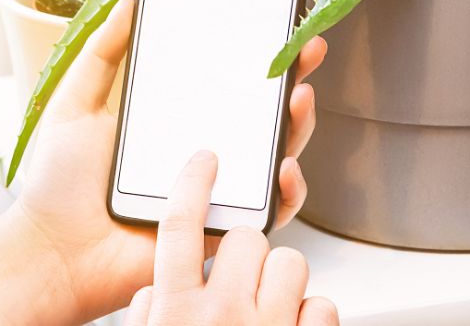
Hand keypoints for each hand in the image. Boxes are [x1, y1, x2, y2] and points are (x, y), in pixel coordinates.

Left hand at [7, 0, 327, 321]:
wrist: (53, 251)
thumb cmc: (58, 187)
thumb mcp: (74, 104)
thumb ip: (101, 54)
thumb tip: (127, 3)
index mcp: (170, 123)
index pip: (223, 84)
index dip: (252, 57)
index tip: (275, 25)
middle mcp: (199, 154)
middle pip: (260, 115)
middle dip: (291, 81)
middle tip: (304, 51)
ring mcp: (214, 190)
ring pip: (275, 157)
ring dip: (297, 126)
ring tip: (298, 98)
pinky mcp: (220, 228)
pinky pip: (270, 213)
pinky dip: (288, 191)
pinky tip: (283, 167)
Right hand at [124, 151, 337, 324]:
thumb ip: (148, 311)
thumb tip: (154, 288)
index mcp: (177, 310)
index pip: (179, 224)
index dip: (193, 183)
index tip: (207, 160)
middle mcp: (224, 315)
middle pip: (245, 235)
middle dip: (246, 245)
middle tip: (238, 270)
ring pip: (290, 262)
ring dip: (280, 277)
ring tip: (266, 300)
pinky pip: (320, 304)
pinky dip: (309, 312)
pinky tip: (291, 322)